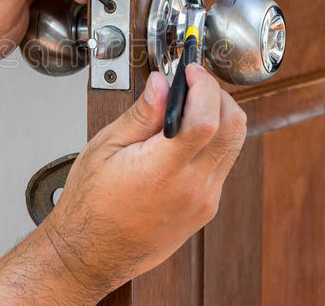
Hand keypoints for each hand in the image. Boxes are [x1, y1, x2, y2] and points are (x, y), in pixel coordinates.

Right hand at [39, 65, 246, 296]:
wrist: (92, 255)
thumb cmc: (90, 206)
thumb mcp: (105, 148)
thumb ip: (140, 114)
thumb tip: (162, 84)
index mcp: (162, 171)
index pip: (207, 120)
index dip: (204, 86)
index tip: (190, 71)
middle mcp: (192, 188)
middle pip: (233, 128)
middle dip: (218, 94)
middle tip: (193, 83)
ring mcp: (204, 201)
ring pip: (234, 145)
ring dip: (220, 116)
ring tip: (189, 106)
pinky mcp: (206, 209)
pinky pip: (223, 165)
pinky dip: (214, 141)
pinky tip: (186, 136)